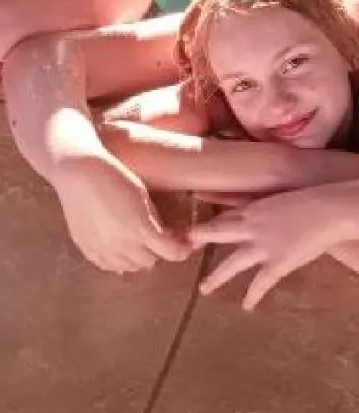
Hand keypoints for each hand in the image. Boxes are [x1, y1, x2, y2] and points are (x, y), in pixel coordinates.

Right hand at [53, 147, 190, 272]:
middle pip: (150, 261)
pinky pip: (108, 266)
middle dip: (157, 250)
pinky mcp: (87, 249)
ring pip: (130, 267)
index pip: (171, 253)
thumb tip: (164, 237)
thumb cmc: (113, 176)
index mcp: (141, 229)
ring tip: (135, 239)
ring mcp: (102, 250)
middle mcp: (122, 245)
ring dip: (137, 257)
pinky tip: (117, 244)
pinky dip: (117, 259)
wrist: (78, 172)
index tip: (184, 245)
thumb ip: (154, 220)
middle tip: (156, 237)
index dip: (181, 250)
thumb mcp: (142, 195)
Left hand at [189, 181, 358, 309]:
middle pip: (217, 232)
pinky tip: (246, 306)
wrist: (325, 209)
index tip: (189, 230)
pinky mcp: (277, 262)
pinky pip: (261, 282)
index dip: (207, 224)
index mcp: (252, 207)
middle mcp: (251, 225)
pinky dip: (253, 295)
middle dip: (198, 240)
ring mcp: (262, 245)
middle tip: (180, 248)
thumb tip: (256, 212)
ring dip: (216, 276)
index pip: (223, 215)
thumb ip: (262, 206)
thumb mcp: (278, 199)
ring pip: (232, 263)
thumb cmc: (307, 199)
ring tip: (204, 289)